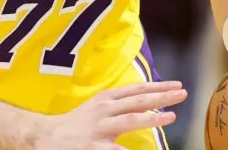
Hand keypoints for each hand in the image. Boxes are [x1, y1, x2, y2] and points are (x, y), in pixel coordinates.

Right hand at [33, 81, 187, 148]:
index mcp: (105, 99)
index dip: (157, 86)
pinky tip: (148, 149)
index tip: (176, 85)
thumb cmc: (75, 124)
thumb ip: (118, 104)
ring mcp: (99, 129)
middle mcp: (104, 110)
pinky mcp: (94, 147)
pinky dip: (131, 149)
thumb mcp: (96, 108)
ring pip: (130, 120)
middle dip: (161, 97)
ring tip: (171, 116)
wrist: (45, 136)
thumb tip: (144, 101)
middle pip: (138, 102)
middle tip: (182, 94)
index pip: (135, 90)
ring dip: (152, 117)